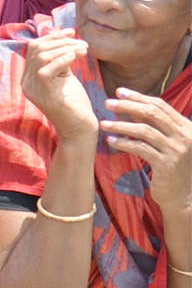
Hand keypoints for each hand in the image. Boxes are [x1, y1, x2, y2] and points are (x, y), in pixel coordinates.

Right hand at [20, 30, 97, 140]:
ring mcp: (34, 90)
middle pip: (36, 49)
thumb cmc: (75, 104)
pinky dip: (62, 59)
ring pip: (41, 57)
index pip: (34, 48)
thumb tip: (64, 34)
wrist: (80, 131)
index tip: (72, 32)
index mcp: (29, 77)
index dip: (52, 36)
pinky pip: (46, 71)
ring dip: (66, 48)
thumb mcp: (65, 76)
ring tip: (84, 50)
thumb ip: (60, 59)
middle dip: (61, 41)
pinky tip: (76, 57)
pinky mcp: (46, 96)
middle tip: (83, 44)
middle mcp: (26, 83)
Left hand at [103, 88, 191, 213]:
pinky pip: (140, 148)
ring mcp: (177, 151)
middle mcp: (185, 137)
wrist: (182, 195)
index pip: (160, 105)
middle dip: (128, 106)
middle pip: (152, 114)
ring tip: (103, 124)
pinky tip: (110, 141)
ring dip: (121, 125)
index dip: (138, 97)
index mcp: (186, 127)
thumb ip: (154, 125)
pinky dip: (123, 143)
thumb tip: (131, 105)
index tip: (119, 92)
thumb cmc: (171, 165)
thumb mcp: (167, 141)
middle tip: (108, 103)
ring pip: (144, 131)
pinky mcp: (166, 164)